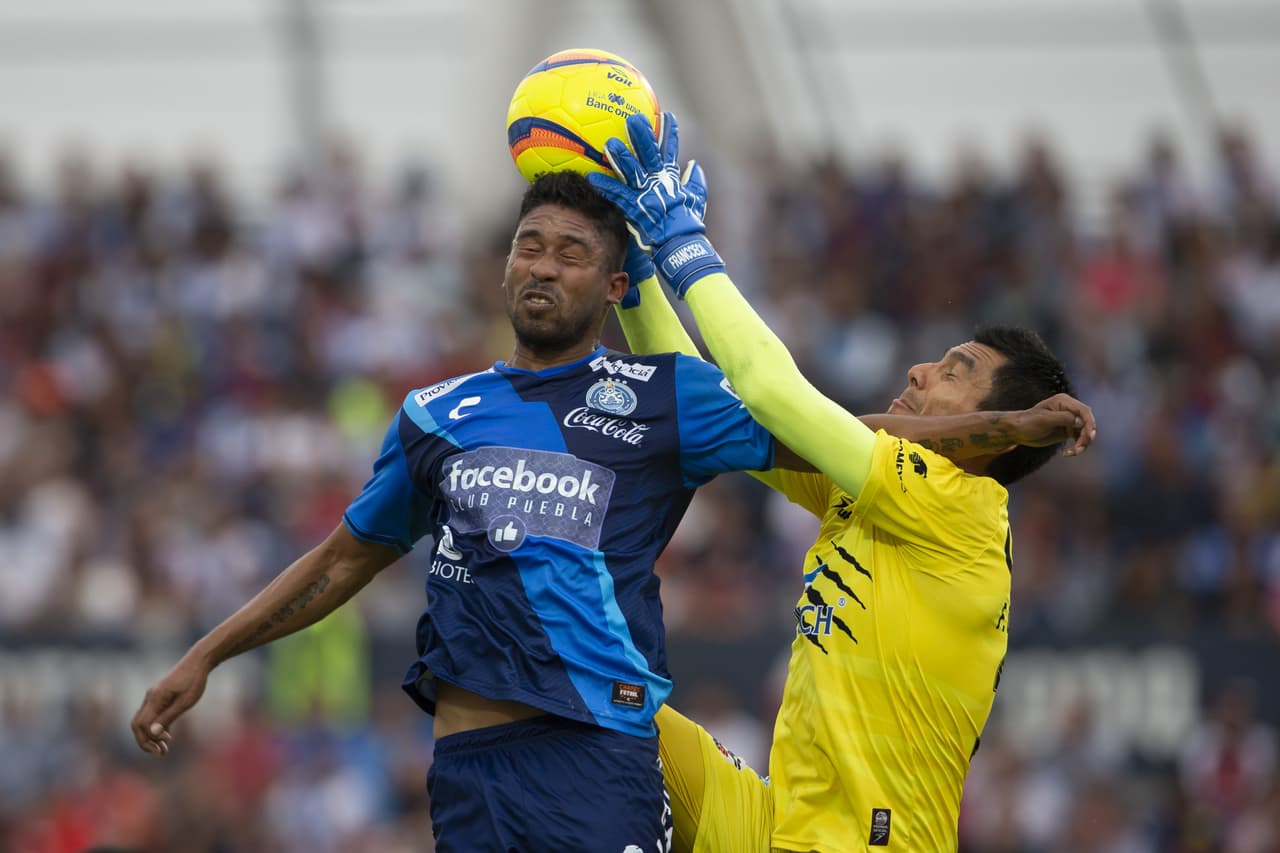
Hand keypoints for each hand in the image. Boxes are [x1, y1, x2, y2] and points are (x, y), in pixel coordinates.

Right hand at [130, 653, 210, 755]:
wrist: (198, 661)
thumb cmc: (195, 681)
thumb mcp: (185, 702)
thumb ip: (168, 717)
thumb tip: (153, 733)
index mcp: (155, 699)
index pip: (142, 724)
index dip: (150, 738)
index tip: (166, 743)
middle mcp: (150, 697)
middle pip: (137, 725)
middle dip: (146, 741)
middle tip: (160, 753)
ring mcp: (153, 696)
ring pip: (144, 720)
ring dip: (151, 736)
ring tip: (164, 749)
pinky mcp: (159, 696)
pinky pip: (152, 715)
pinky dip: (156, 727)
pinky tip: (168, 736)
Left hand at [588, 111, 722, 297]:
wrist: (682, 244)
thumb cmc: (688, 224)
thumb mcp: (696, 200)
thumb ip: (695, 182)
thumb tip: (695, 166)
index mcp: (671, 179)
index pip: (671, 151)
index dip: (670, 134)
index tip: (668, 116)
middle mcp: (658, 183)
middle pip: (649, 155)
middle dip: (643, 136)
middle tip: (634, 119)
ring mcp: (646, 195)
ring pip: (632, 171)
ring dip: (621, 157)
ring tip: (610, 143)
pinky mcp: (636, 208)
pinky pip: (617, 195)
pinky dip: (605, 186)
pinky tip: (592, 177)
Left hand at [1013, 394, 1097, 455]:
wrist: (1018, 431)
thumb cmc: (1028, 422)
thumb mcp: (1044, 420)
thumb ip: (1064, 418)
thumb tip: (1081, 422)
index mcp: (1064, 401)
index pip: (1084, 410)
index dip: (1089, 423)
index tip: (1089, 436)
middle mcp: (1069, 409)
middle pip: (1087, 422)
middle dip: (1086, 436)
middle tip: (1079, 449)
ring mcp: (1069, 420)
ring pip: (1085, 432)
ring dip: (1083, 443)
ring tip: (1073, 452)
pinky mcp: (1068, 430)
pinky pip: (1079, 438)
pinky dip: (1077, 446)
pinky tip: (1067, 453)